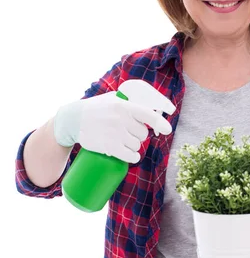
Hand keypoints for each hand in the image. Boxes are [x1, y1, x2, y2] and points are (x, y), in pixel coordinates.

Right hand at [53, 80, 175, 163]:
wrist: (73, 119)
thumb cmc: (96, 108)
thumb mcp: (113, 99)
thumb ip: (130, 102)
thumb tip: (154, 107)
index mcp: (124, 106)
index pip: (148, 115)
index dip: (160, 123)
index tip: (168, 129)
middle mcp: (121, 119)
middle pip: (143, 133)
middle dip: (139, 135)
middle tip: (128, 133)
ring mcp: (115, 133)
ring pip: (136, 145)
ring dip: (134, 146)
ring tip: (124, 142)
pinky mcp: (109, 146)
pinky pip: (129, 155)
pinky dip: (133, 157)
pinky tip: (132, 156)